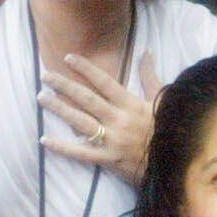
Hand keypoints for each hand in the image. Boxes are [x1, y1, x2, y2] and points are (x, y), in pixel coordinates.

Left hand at [41, 54, 162, 185]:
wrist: (176, 164)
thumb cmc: (169, 129)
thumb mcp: (162, 101)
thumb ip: (150, 77)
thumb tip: (146, 52)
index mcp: (131, 104)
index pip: (104, 81)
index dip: (85, 69)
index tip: (67, 58)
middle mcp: (119, 119)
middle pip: (87, 99)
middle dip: (64, 85)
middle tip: (45, 75)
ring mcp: (112, 140)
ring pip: (80, 121)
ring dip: (59, 109)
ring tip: (41, 98)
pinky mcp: (108, 159)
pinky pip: (81, 153)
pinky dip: (62, 147)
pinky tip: (45, 140)